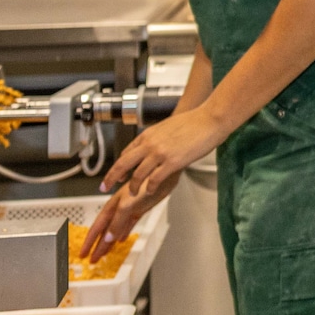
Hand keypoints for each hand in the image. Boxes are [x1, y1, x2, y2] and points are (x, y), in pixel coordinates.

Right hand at [81, 178, 174, 261]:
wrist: (163, 174)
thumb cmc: (146, 185)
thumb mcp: (128, 205)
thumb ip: (118, 221)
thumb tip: (109, 237)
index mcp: (113, 207)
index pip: (97, 228)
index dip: (89, 241)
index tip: (83, 253)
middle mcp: (119, 208)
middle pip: (105, 231)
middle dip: (97, 245)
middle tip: (91, 258)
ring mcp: (129, 209)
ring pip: (115, 229)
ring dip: (108, 242)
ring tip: (102, 253)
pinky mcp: (140, 209)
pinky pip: (128, 225)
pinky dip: (123, 233)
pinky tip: (120, 239)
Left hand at [96, 107, 228, 221]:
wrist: (209, 119)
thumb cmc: (195, 122)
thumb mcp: (168, 127)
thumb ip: (158, 138)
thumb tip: (155, 146)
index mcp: (148, 134)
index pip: (126, 152)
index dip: (118, 166)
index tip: (115, 175)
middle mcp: (150, 144)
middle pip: (123, 163)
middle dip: (111, 177)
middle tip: (105, 187)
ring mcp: (160, 153)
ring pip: (137, 174)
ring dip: (133, 187)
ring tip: (132, 194)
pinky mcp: (172, 162)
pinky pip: (154, 179)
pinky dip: (150, 188)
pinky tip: (150, 191)